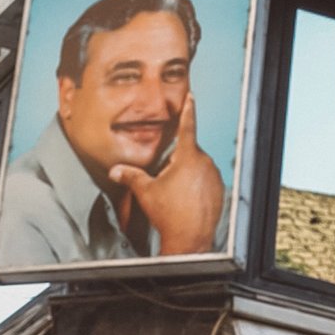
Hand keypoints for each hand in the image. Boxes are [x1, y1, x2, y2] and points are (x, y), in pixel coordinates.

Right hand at [105, 92, 223, 255]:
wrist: (190, 238)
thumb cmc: (169, 214)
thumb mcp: (146, 191)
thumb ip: (131, 176)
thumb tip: (116, 170)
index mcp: (188, 157)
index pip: (187, 126)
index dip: (187, 109)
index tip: (191, 95)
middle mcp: (204, 162)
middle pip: (187, 152)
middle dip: (175, 161)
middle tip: (164, 180)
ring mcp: (214, 175)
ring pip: (196, 166)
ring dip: (185, 174)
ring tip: (174, 194)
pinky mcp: (219, 188)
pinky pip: (205, 179)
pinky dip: (195, 185)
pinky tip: (185, 200)